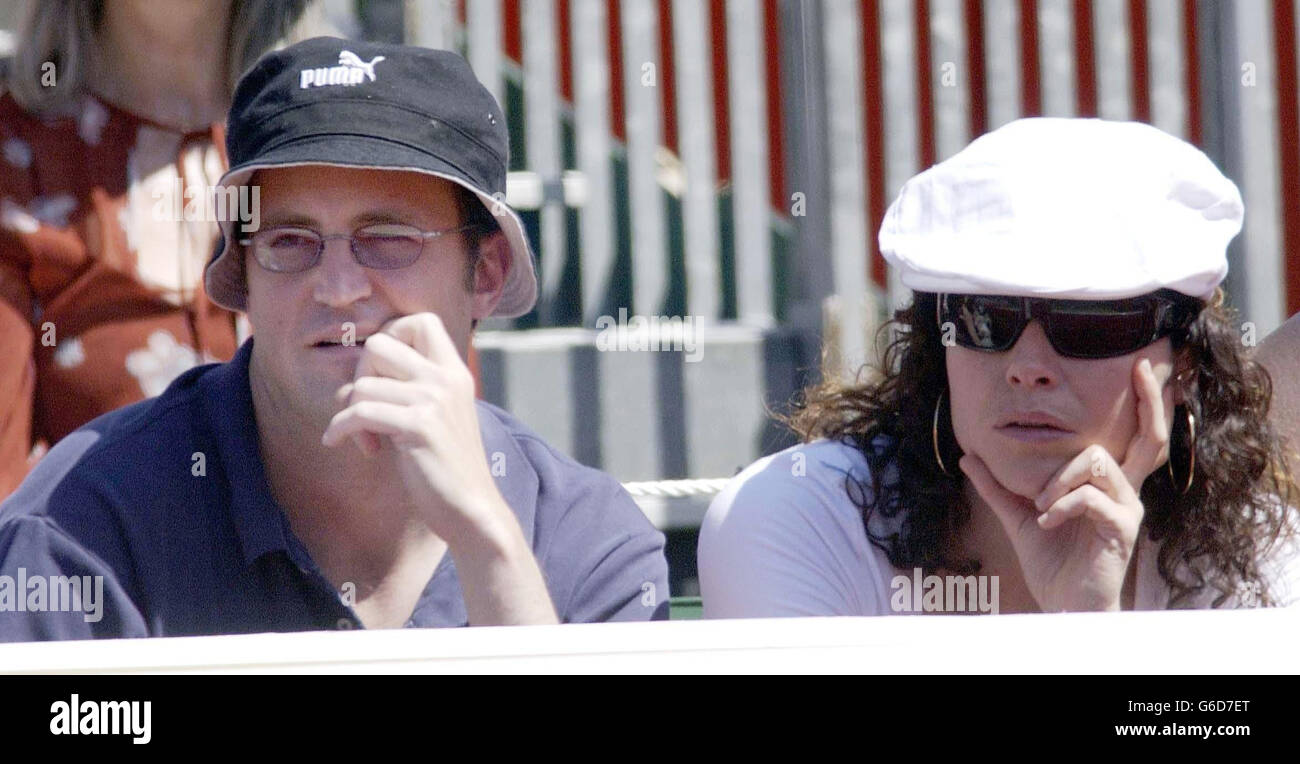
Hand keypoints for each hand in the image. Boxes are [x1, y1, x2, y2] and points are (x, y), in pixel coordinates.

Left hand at [320, 313, 503, 544]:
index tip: (381, 374)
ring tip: (361, 439)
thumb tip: (356, 379)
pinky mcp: (419, 426)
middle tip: (363, 404)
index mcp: (456, 372)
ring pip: (363, 384)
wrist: (472, 510)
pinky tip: (339, 442)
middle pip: (382, 342)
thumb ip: (410, 388)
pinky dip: (340, 428)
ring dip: (347, 412)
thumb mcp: (437, 416)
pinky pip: (360, 412)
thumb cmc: (447, 468)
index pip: (421, 321)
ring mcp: (435, 400)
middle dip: (360, 371)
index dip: (390, 336)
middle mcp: (447, 379)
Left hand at [960, 358, 1170, 611]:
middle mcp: (1126, 492)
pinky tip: (1045, 521)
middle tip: (1140, 371)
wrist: (1064, 605)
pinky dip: (1061, 504)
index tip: (1140, 367)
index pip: (1134, 437)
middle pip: (1149, 438)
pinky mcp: (1122, 530)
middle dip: (1148, 401)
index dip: (1145, 403)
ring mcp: (1128, 510)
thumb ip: (998, 486)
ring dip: (1061, 478)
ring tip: (1041, 504)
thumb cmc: (1052, 563)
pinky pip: (1091, 498)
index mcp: (1106, 484)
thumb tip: (968, 455)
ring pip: (1098, 462)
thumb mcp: (1019, 517)